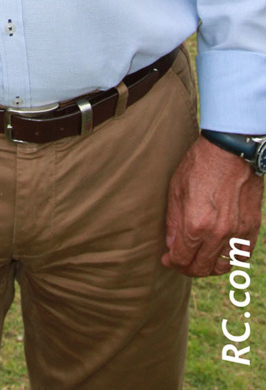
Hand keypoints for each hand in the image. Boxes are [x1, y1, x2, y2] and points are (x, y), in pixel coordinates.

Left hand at [162, 135, 262, 276]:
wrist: (230, 151)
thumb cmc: (199, 165)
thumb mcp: (176, 189)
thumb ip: (174, 221)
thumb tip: (171, 245)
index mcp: (196, 224)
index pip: (182, 257)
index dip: (172, 262)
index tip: (167, 260)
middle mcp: (218, 233)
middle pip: (202, 267)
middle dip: (188, 268)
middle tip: (181, 262)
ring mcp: (237, 232)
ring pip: (223, 266)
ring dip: (209, 267)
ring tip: (200, 260)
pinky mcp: (251, 227)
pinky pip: (242, 255)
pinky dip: (231, 259)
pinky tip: (221, 253)